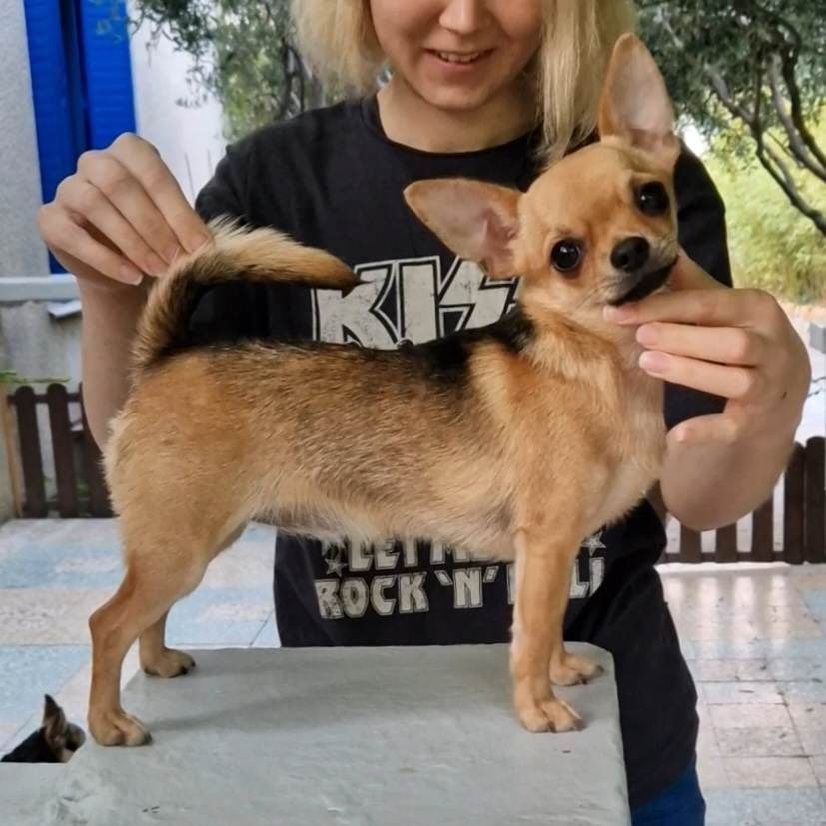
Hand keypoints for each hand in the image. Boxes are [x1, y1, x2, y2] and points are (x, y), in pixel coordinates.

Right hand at [37, 133, 210, 290]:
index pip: (154, 175)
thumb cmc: (153, 235)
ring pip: (94, 204)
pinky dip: (105, 259)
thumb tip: (205, 246)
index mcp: (131, 152)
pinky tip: (130, 275)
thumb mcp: (174, 227)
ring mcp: (69, 188)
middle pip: (120, 185)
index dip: (178, 213)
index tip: (201, 246)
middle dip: (154, 227)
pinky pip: (73, 235)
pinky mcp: (51, 218)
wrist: (121, 267)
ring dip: (131, 242)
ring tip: (157, 270)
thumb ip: (186, 228)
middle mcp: (96, 162)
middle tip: (177, 261)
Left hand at [603, 250, 811, 446]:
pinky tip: (675, 434)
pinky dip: (705, 430)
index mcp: (757, 310)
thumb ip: (693, 285)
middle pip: (729, 343)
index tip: (618, 311)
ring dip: (689, 372)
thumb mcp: (725, 308)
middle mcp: (771, 347)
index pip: (708, 305)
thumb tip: (660, 249)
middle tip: (639, 336)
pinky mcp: (755, 421)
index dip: (662, 307)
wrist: (782, 387)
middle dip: (681, 338)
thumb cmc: (741, 337)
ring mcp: (767, 386)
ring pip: (733, 381)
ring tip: (647, 362)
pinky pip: (732, 427)